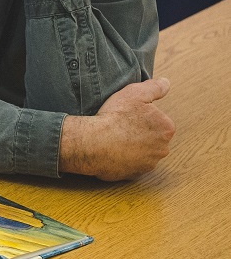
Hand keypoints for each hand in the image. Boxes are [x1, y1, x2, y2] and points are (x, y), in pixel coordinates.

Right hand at [59, 78, 175, 180]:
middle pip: (152, 138)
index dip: (142, 117)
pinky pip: (130, 165)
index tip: (128, 115)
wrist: (93, 142)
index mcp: (166, 129)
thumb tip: (166, 83)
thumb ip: (155, 87)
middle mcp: (162, 149)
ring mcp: (148, 164)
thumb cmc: (114, 117)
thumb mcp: (135, 93)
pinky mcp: (133, 175)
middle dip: (140, 134)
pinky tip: (111, 151)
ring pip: (142, 153)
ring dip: (132, 148)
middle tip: (121, 127)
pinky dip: (123, 159)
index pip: (158, 121)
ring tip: (114, 140)